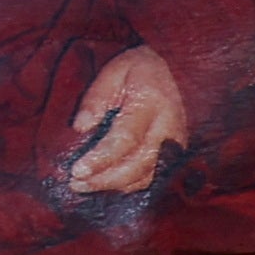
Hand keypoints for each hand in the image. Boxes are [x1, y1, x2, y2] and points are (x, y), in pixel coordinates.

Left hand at [61, 46, 190, 198]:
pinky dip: (129, 185)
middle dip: (104, 179)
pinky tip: (107, 183)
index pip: (125, 139)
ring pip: (145, 176)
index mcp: (151, 103)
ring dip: (114, 186)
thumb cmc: (140, 68)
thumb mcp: (114, 70)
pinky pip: (152, 177)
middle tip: (76, 183)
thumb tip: (80, 127)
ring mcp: (174, 144)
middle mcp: (167, 129)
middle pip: (137, 165)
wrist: (177, 69)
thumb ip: (96, 97)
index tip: (77, 169)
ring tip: (85, 186)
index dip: (101, 159)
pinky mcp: (174, 154)